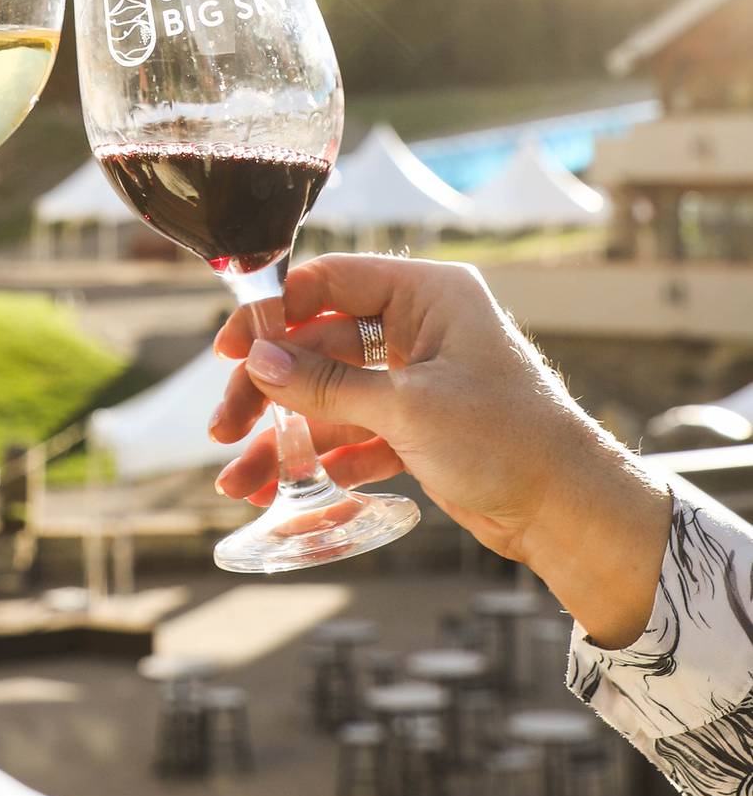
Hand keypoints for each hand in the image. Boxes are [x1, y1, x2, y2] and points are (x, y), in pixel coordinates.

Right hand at [210, 253, 670, 645]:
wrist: (570, 512)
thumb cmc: (507, 440)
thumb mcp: (408, 408)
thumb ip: (327, 384)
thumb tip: (257, 360)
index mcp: (427, 294)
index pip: (330, 283)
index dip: (273, 313)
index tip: (226, 350)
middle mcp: (420, 327)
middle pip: (319, 345)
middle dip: (269, 390)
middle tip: (223, 428)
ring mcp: (418, 378)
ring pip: (331, 396)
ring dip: (285, 437)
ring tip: (239, 483)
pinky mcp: (420, 427)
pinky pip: (355, 433)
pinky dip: (323, 459)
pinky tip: (289, 487)